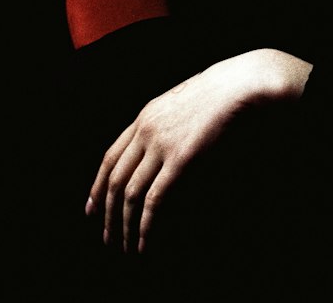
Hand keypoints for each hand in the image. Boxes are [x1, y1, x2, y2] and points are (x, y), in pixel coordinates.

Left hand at [84, 48, 311, 253]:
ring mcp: (161, 145)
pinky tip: (144, 242)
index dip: (98, 186)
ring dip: (124, 225)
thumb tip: (160, 152)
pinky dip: (146, 225)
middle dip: (107, 213)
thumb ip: (166, 125)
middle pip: (115, 179)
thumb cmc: (219, 95)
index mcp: (144, 118)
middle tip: (107, 238)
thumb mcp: (183, 105)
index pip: (110, 158)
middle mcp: (146, 131)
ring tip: (124, 247)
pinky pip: (154, 198)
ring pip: (130, 193)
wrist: (239, 85)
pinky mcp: (181, 159)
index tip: (92, 209)